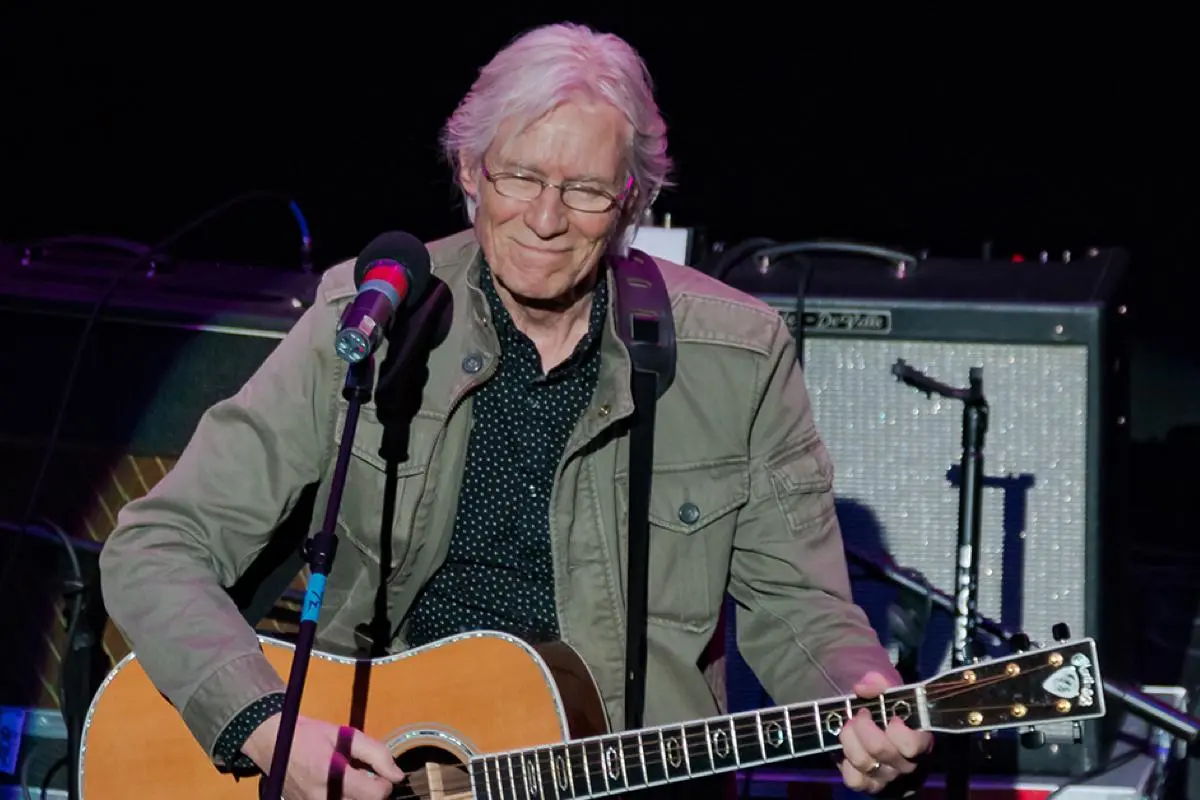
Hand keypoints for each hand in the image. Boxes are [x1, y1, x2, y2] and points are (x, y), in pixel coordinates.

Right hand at [243, 713, 404, 799]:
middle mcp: (320, 798)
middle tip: (365, 776)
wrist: (272, 743)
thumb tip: (398, 775)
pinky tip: (340, 789)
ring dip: (358, 797)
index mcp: (331, 775)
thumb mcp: (346, 735)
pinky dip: (344, 799)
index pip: (374, 795)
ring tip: (352, 782)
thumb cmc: (310, 735)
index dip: (385, 784)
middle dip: (371, 793)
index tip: (380, 773)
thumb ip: (375, 753)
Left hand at [837, 671, 932, 794]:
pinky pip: (854, 780)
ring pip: (865, 764)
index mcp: (920, 740)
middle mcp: (906, 764)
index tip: (892, 717)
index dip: (899, 732)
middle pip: (883, 751)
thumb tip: (861, 688)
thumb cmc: (884, 703)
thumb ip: (877, 682)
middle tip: (861, 714)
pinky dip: (845, 762)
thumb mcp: (884, 687)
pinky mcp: (868, 784)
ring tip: (849, 724)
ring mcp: (887, 777)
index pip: (914, 746)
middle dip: (865, 727)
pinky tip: (847, 747)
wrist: (870, 717)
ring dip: (850, 739)